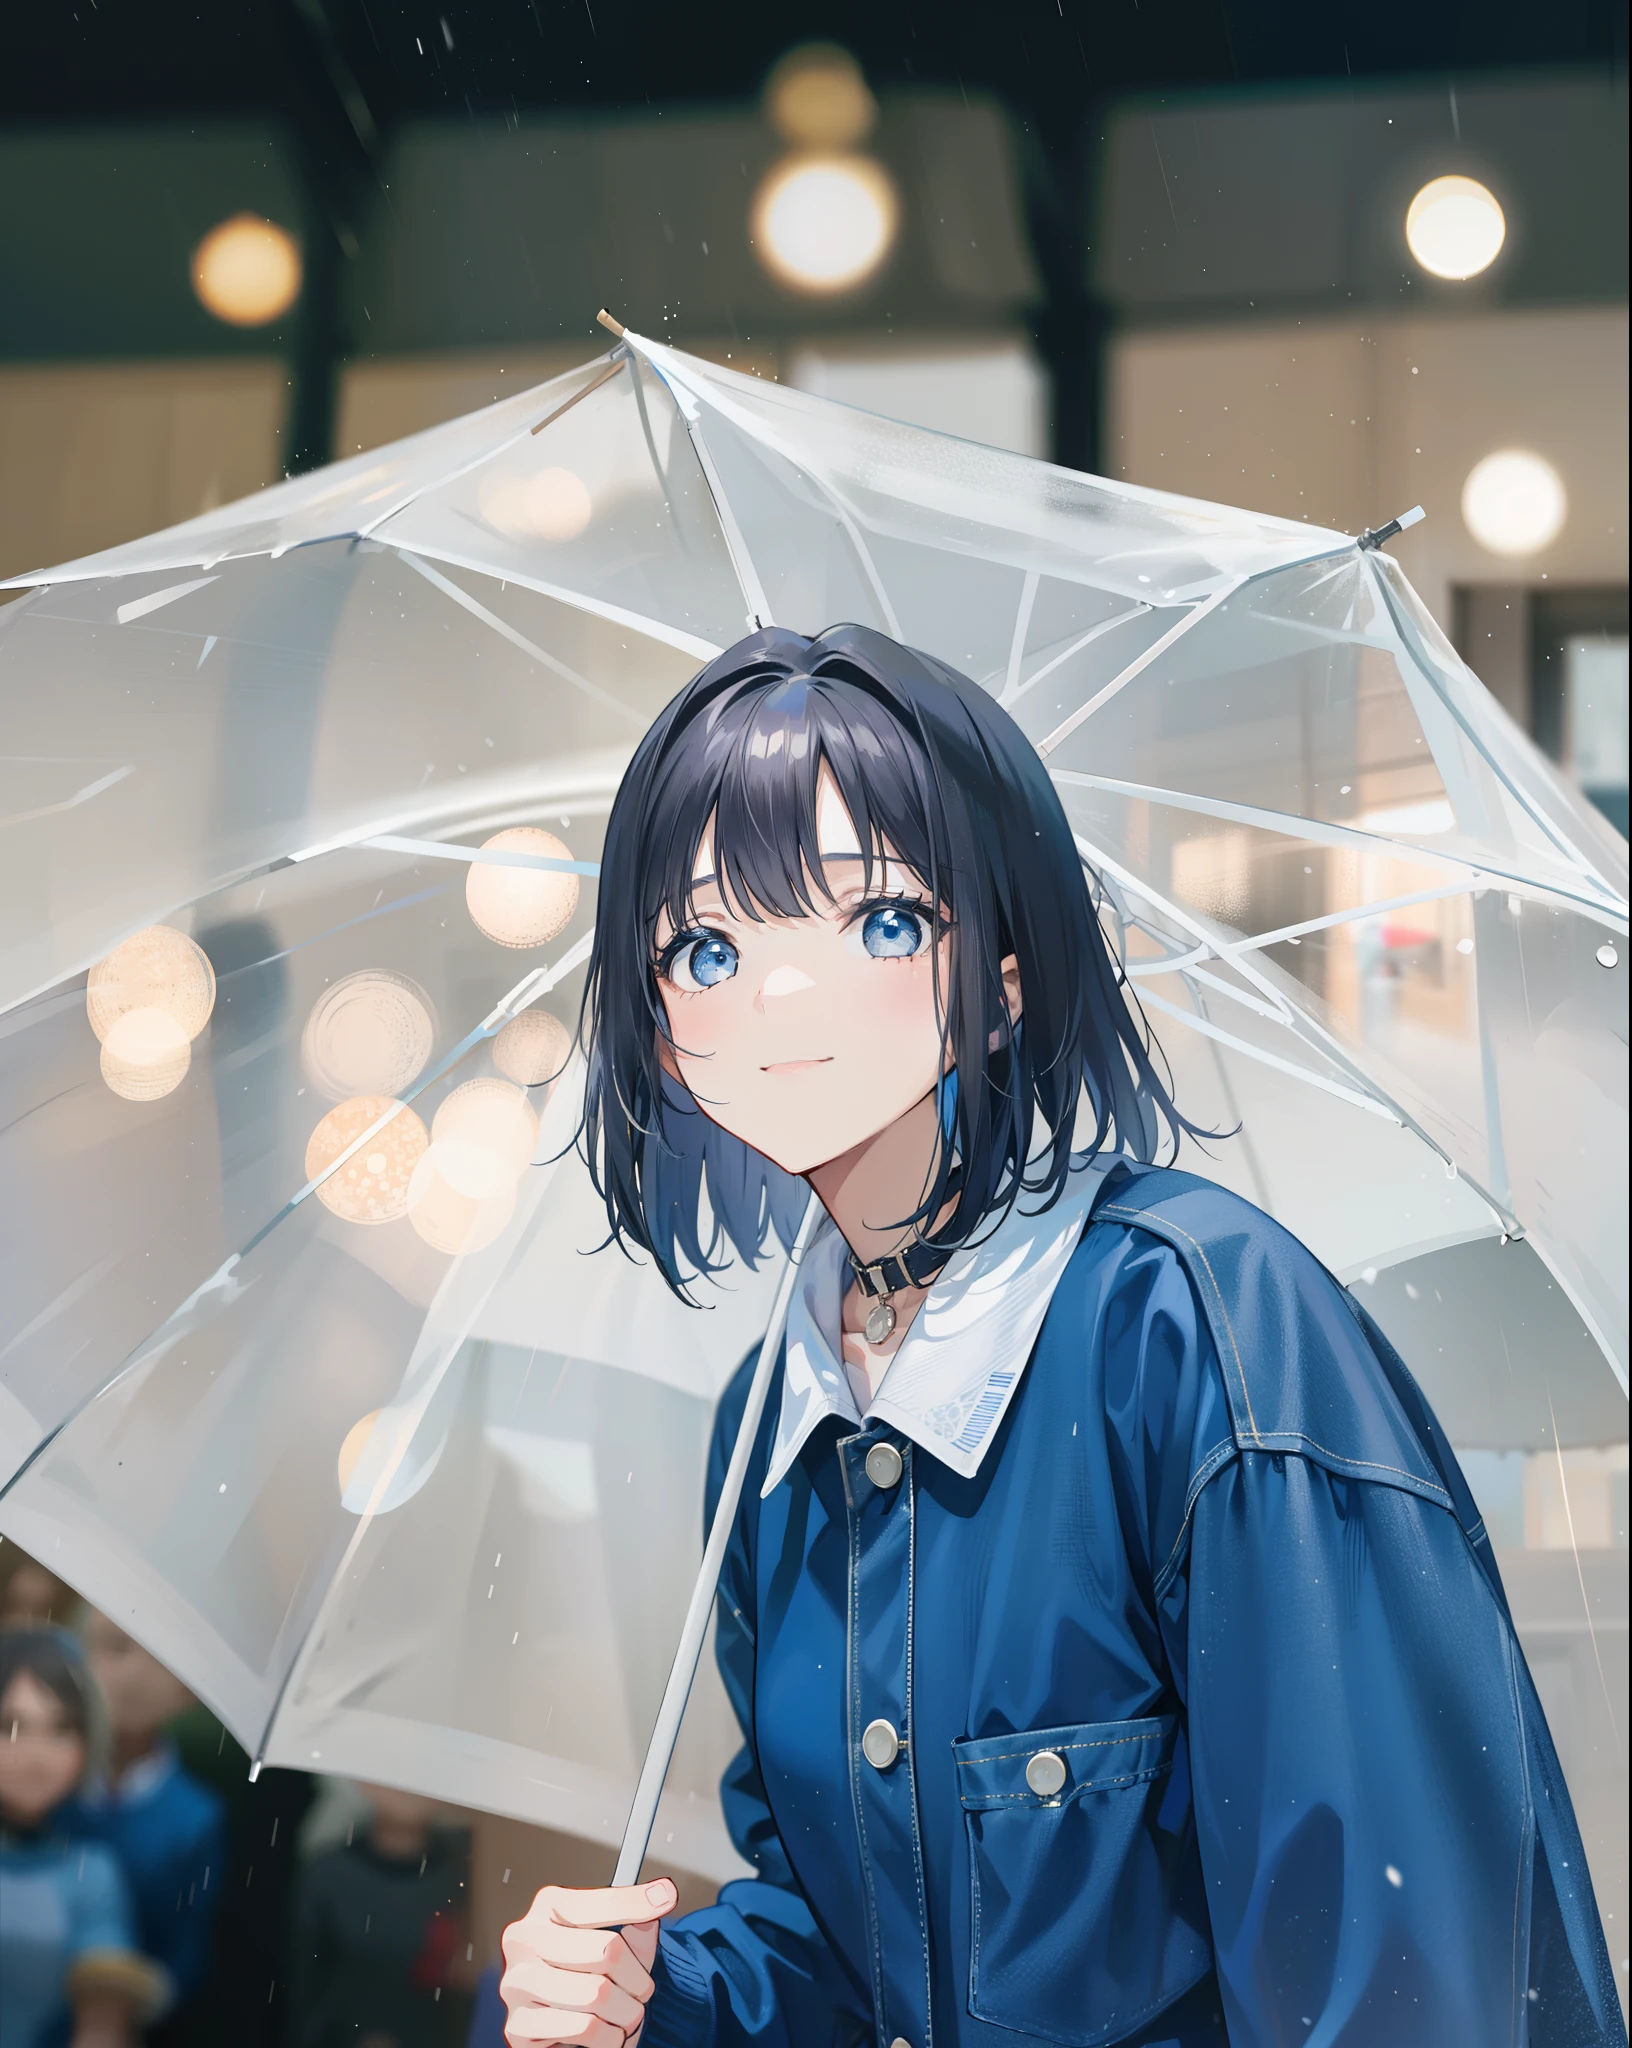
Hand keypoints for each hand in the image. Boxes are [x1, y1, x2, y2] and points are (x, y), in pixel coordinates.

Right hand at [501, 1877, 677, 2046]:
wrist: (566, 2030)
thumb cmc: (593, 1978)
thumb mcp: (619, 1942)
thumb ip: (638, 1917)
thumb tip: (662, 1893)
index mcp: (547, 1907)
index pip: (601, 1901)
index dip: (638, 1903)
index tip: (667, 1898)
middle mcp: (525, 1939)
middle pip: (607, 1951)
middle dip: (637, 1980)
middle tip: (641, 1991)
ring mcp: (516, 1983)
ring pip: (597, 1995)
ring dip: (625, 2013)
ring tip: (622, 2014)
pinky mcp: (518, 2027)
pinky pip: (583, 2029)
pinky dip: (607, 2037)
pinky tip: (601, 2031)